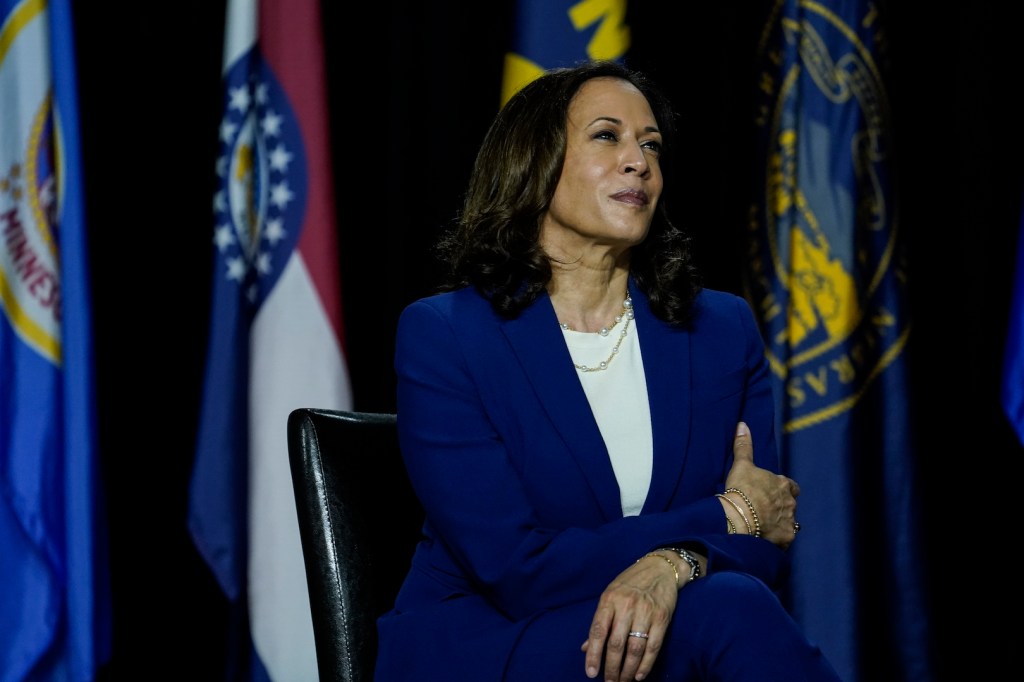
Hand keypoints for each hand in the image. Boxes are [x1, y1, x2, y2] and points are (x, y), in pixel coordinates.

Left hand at [580, 551, 680, 680]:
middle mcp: (626, 606)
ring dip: (628, 670)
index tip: (591, 672)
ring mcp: (645, 612)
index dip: (594, 654)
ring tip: (623, 681)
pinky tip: (638, 675)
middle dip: (612, 668)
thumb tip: (586, 647)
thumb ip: (600, 622)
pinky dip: (646, 664)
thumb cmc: (630, 583)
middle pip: (617, 644)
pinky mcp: (662, 617)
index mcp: (609, 600)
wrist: (659, 568)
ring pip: (635, 648)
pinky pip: (653, 646)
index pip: (598, 631)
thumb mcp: (610, 595)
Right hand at [723, 422, 799, 548]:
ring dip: (779, 524)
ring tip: (763, 527)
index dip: (783, 489)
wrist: (739, 517)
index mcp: (783, 484)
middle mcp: (791, 503)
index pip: (790, 486)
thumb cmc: (740, 489)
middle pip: (790, 505)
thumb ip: (743, 446)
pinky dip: (776, 539)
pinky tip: (764, 539)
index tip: (771, 493)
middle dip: (781, 507)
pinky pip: (783, 539)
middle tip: (764, 510)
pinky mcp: (786, 538)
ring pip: (788, 522)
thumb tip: (743, 424)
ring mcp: (790, 521)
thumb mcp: (741, 465)